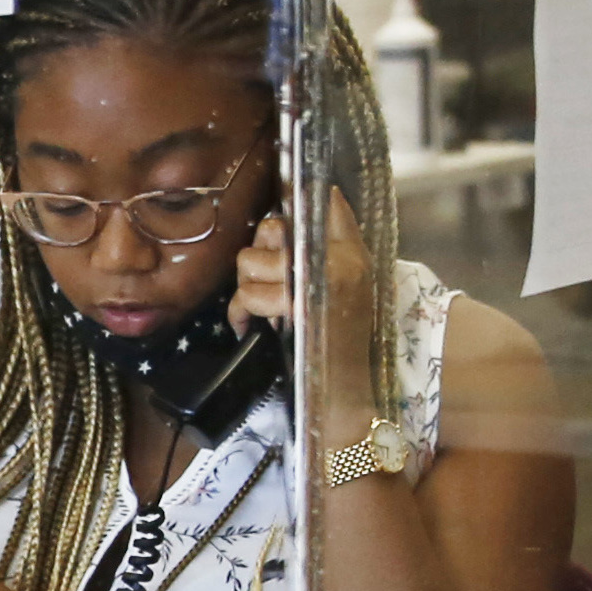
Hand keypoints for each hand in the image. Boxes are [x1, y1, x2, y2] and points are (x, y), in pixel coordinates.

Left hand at [230, 190, 384, 452]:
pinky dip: (239, 312)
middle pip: (272, 227)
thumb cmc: (340, 339)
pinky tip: (246, 325)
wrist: (345, 390)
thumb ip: (324, 251)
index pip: (324, 200)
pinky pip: (249, 294)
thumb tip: (285, 219)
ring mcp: (317, 279)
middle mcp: (338, 256)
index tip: (280, 228)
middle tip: (264, 283)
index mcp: (352, 249)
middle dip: (257, 257)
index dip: (293, 207)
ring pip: (251, 260)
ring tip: (257, 311)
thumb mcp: (346, 286)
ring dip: (244, 288)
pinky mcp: (296, 305)